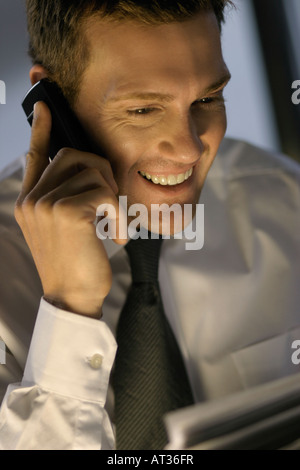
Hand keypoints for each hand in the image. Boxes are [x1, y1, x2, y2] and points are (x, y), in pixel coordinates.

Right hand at [15, 101, 125, 317]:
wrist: (73, 297)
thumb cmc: (76, 262)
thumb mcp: (66, 228)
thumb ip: (66, 197)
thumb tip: (87, 171)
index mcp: (31, 200)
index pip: (35, 155)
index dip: (41, 128)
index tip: (44, 104)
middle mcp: (32, 198)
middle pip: (73, 155)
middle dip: (101, 170)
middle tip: (111, 200)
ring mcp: (45, 204)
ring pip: (92, 171)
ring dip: (112, 197)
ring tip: (113, 224)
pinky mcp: (66, 212)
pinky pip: (104, 193)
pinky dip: (117, 213)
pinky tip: (115, 235)